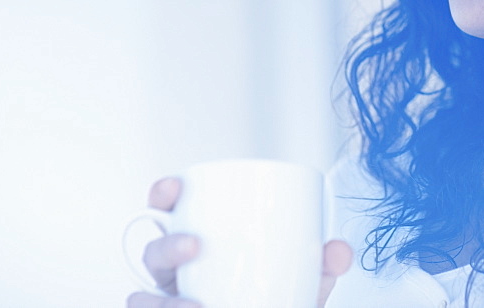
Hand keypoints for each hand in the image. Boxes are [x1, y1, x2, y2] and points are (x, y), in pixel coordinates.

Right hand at [126, 178, 352, 307]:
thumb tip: (340, 250)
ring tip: (195, 305)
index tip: (173, 188)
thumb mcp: (305, 281)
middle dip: (166, 247)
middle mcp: (178, 275)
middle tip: (195, 246)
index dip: (163, 196)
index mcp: (202, 246)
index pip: (171, 212)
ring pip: (143, 298)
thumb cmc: (278, 299)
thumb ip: (323, 265)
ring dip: (163, 300)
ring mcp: (170, 301)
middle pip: (152, 253)